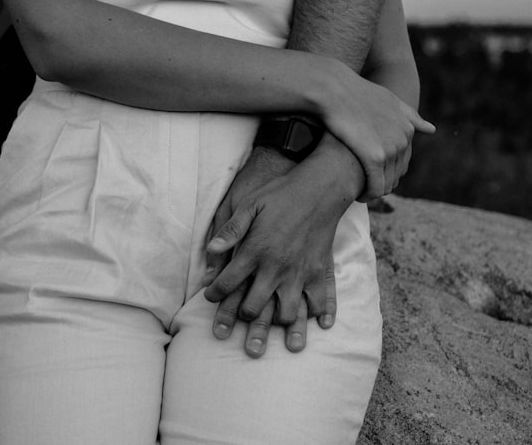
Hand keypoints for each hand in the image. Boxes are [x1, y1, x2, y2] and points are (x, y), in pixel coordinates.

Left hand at [203, 142, 359, 353]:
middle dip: (240, 322)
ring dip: (279, 327)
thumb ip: (230, 229)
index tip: (210, 298)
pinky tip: (318, 326)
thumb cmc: (281, 195)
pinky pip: (321, 300)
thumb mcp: (249, 205)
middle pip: (254, 307)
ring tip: (277, 343)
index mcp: (255, 251)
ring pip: (288, 313)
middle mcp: (276, 268)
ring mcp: (300, 273)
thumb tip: (210, 250)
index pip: (228, 283)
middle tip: (232, 334)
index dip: (215, 295)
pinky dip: (320, 315)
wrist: (319, 188)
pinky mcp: (320, 272)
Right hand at [321, 65, 433, 199]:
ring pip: (386, 184)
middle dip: (381, 184)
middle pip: (395, 175)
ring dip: (373, 192)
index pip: (402, 162)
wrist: (334, 89)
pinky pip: (375, 187)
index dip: (386, 171)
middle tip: (363, 186)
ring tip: (358, 191)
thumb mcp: (389, 100)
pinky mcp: (374, 158)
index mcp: (407, 128)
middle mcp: (403, 139)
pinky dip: (368, 195)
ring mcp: (391, 149)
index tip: (371, 174)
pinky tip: (357, 195)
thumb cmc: (355, 94)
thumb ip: (410, 116)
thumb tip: (432, 129)